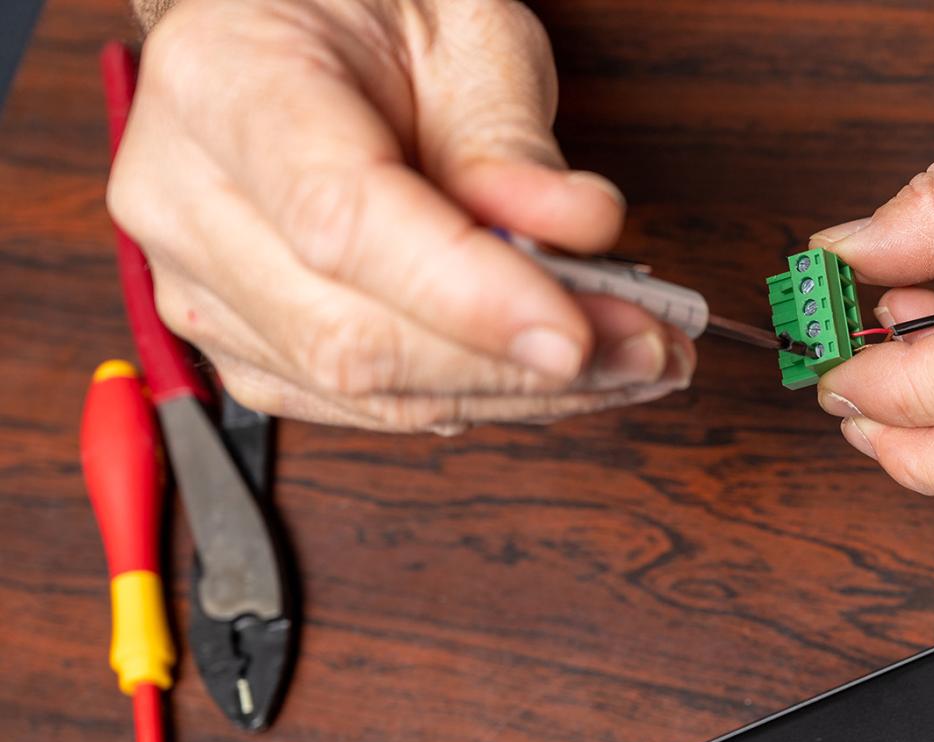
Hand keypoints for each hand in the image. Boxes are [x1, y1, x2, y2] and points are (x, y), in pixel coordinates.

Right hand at [109, 0, 694, 432]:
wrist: (293, 33)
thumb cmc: (367, 15)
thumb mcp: (463, 29)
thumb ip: (513, 139)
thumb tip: (580, 233)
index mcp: (226, 84)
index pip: (343, 222)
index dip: (467, 296)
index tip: (576, 331)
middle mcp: (186, 197)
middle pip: (354, 337)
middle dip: (520, 364)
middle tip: (645, 347)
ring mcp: (202, 286)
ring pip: (370, 392)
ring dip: (520, 394)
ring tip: (630, 363)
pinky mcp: (249, 349)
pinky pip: (371, 409)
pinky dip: (479, 399)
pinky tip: (557, 377)